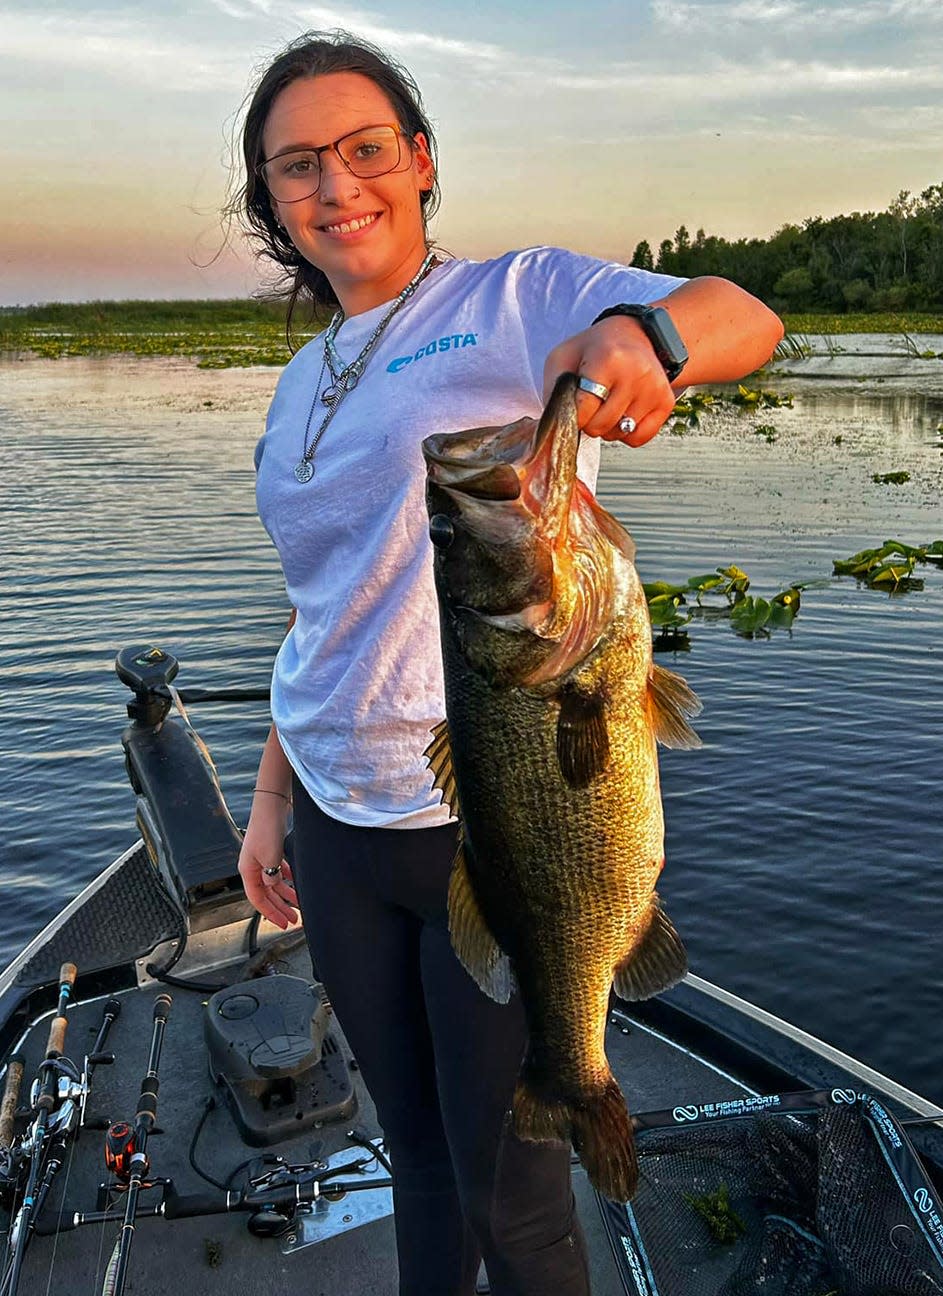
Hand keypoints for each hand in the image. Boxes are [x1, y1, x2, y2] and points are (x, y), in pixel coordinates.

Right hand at [238, 807, 299, 930]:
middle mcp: (253, 866)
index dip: (270, 913)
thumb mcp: (269, 858)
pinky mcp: (272, 848)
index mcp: (247, 871)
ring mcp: (262, 857)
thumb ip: (271, 876)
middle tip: (293, 919)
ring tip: (299, 903)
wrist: (272, 804)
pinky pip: (279, 869)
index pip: (257, 899)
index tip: (283, 924)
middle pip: (266, 893)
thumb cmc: (266, 829)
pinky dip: (287, 877)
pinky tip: (296, 881)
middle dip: (280, 907)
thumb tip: (273, 888)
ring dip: (286, 894)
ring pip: (274, 882)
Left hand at [543, 315, 677, 445]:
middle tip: (591, 403)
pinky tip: (623, 412)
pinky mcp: (665, 402)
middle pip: (600, 426)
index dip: (572, 415)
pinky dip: (626, 433)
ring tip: (608, 403)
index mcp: (609, 358)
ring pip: (619, 434)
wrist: (638, 335)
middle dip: (589, 421)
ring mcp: (654, 389)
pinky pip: (638, 438)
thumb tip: (554, 424)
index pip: (583, 410)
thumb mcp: (564, 356)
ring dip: (607, 427)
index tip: (574, 405)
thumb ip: (552, 389)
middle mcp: (636, 374)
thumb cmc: (597, 348)